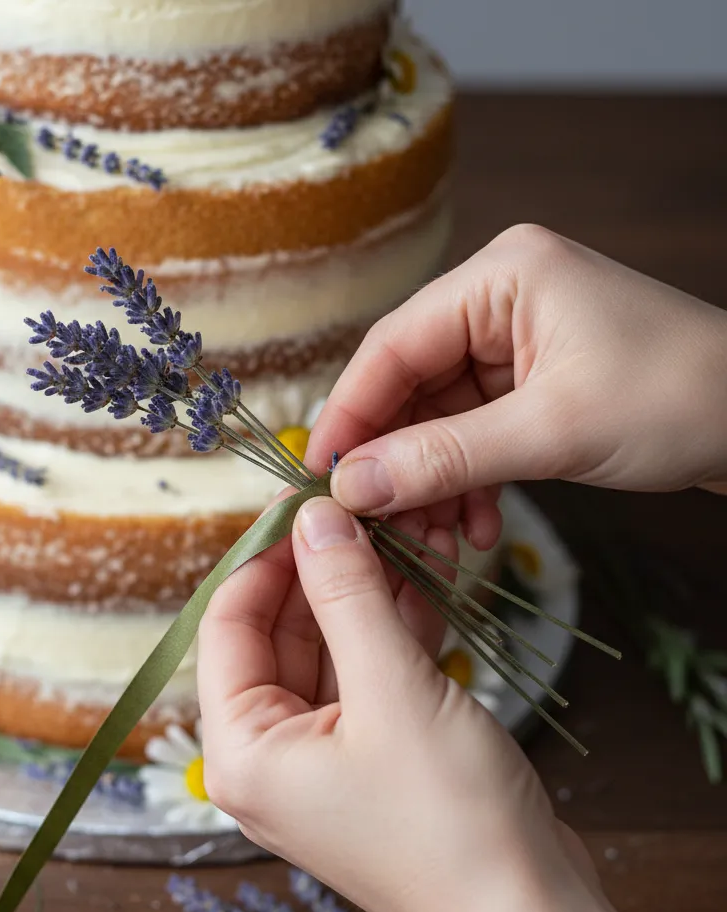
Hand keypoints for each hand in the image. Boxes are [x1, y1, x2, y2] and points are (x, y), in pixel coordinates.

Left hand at [197, 494, 587, 911]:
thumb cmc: (451, 823)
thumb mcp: (393, 689)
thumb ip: (347, 594)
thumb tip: (312, 516)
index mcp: (241, 748)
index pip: (228, 623)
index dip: (268, 556)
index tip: (308, 503)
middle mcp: (268, 755)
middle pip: (281, 633)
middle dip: (327, 570)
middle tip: (367, 511)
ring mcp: (320, 759)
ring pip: (330, 649)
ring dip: (367, 594)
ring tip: (406, 533)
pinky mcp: (369, 760)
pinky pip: (365, 677)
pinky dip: (392, 633)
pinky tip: (426, 583)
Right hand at [308, 224, 726, 540]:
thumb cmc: (681, 399)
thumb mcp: (552, 432)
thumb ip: (444, 458)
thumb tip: (352, 487)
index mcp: (500, 277)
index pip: (393, 346)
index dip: (350, 415)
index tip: (320, 477)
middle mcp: (498, 301)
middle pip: (410, 386)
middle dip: (396, 463)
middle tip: (380, 525)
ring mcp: (514, 343)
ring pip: (437, 420)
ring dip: (431, 484)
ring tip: (434, 543)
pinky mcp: (530, 383)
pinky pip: (473, 434)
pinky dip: (466, 482)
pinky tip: (474, 527)